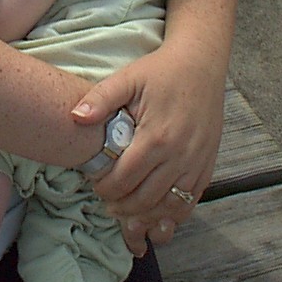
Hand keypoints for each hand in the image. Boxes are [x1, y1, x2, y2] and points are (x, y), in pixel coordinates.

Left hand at [70, 41, 224, 255]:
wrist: (200, 64)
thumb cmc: (160, 71)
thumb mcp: (127, 79)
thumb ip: (100, 99)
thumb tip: (74, 118)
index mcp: (155, 137)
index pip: (124, 179)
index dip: (104, 188)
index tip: (93, 184)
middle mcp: (179, 156)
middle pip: (145, 199)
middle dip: (121, 207)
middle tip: (106, 203)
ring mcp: (196, 164)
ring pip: (169, 207)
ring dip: (145, 217)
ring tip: (126, 215)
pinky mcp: (207, 166)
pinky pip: (190, 202)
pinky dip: (172, 216)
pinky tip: (156, 218)